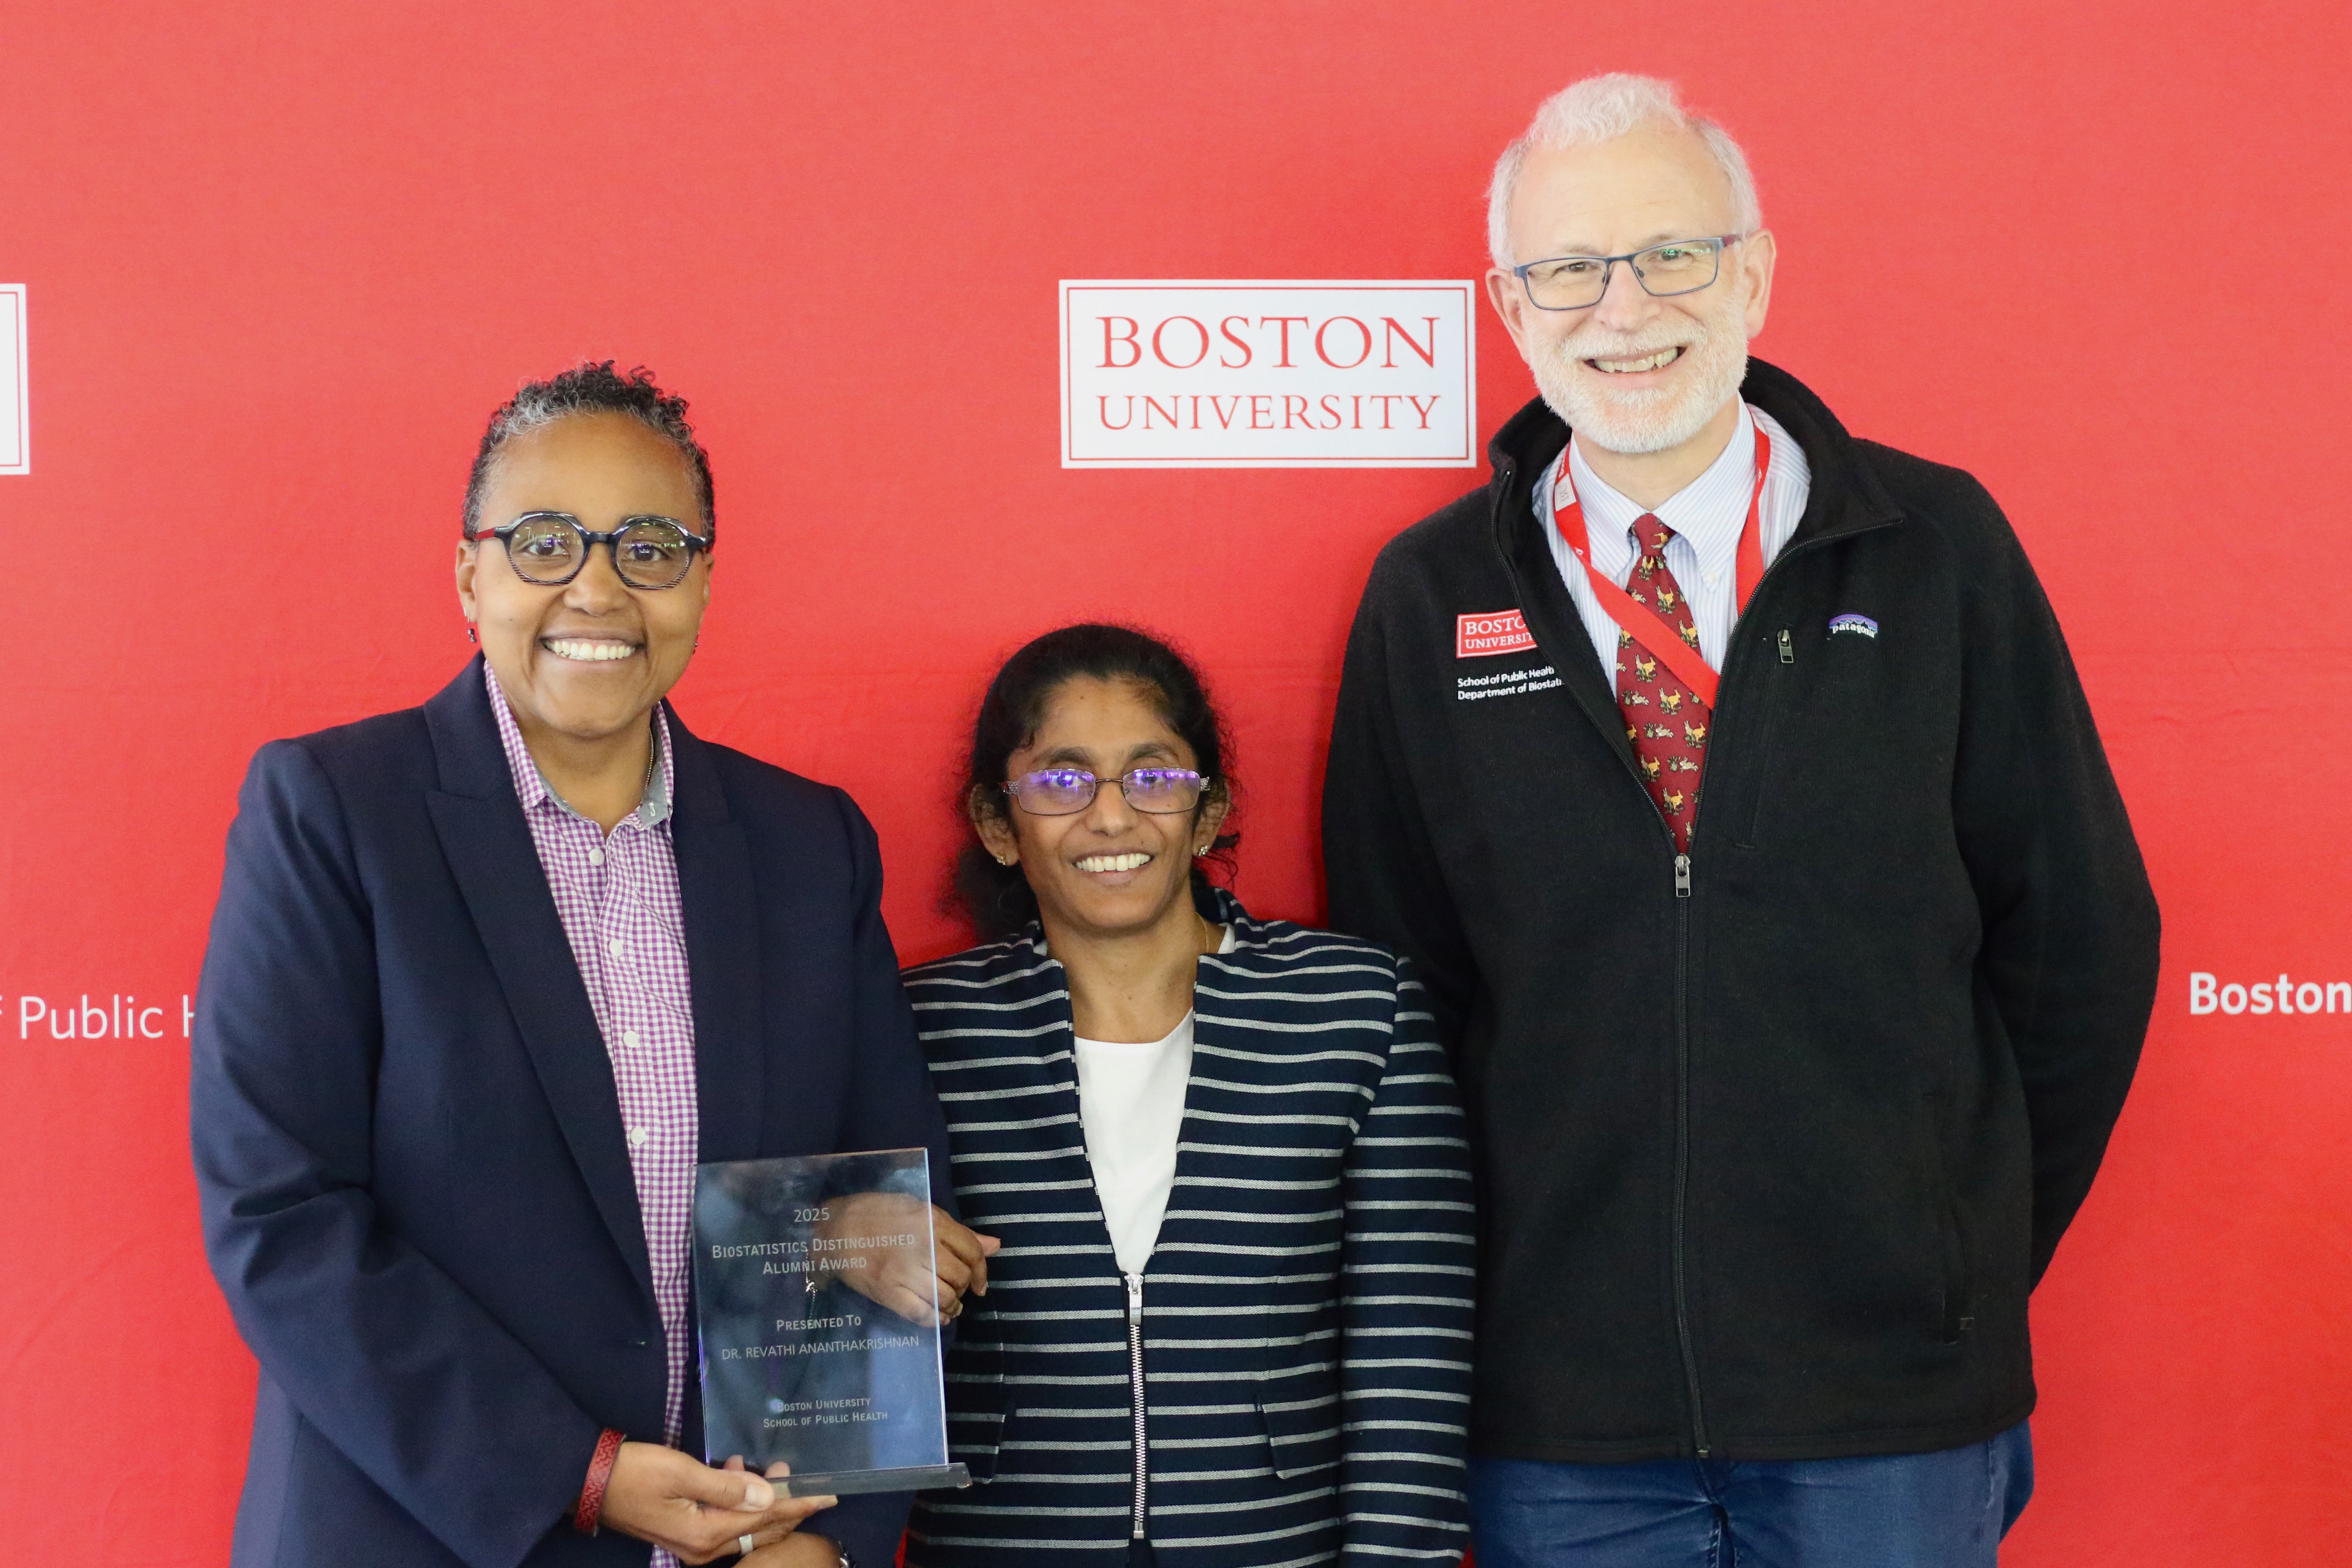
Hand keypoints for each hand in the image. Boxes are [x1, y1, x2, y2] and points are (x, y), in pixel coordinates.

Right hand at [599, 1444, 835, 1564]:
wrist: (592, 1481)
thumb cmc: (636, 1473)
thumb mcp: (683, 1473)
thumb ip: (727, 1486)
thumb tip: (768, 1494)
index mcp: (706, 1535)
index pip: (765, 1519)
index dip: (799, 1505)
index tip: (829, 1495)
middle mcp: (703, 1547)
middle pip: (759, 1528)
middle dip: (785, 1502)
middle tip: (798, 1473)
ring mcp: (693, 1544)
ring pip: (744, 1525)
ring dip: (759, 1497)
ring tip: (767, 1466)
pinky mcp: (685, 1533)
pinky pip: (724, 1521)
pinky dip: (736, 1498)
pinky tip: (734, 1470)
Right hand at [817, 1195, 1000, 1326]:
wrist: (834, 1227)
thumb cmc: (879, 1214)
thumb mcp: (921, 1211)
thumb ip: (958, 1231)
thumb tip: (995, 1245)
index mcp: (932, 1221)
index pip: (972, 1250)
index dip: (982, 1270)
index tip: (980, 1283)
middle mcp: (922, 1246)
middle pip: (960, 1276)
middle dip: (965, 1288)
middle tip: (958, 1291)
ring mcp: (903, 1270)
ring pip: (944, 1296)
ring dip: (952, 1305)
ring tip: (949, 1305)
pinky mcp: (887, 1291)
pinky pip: (921, 1313)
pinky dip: (935, 1319)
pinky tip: (937, 1316)